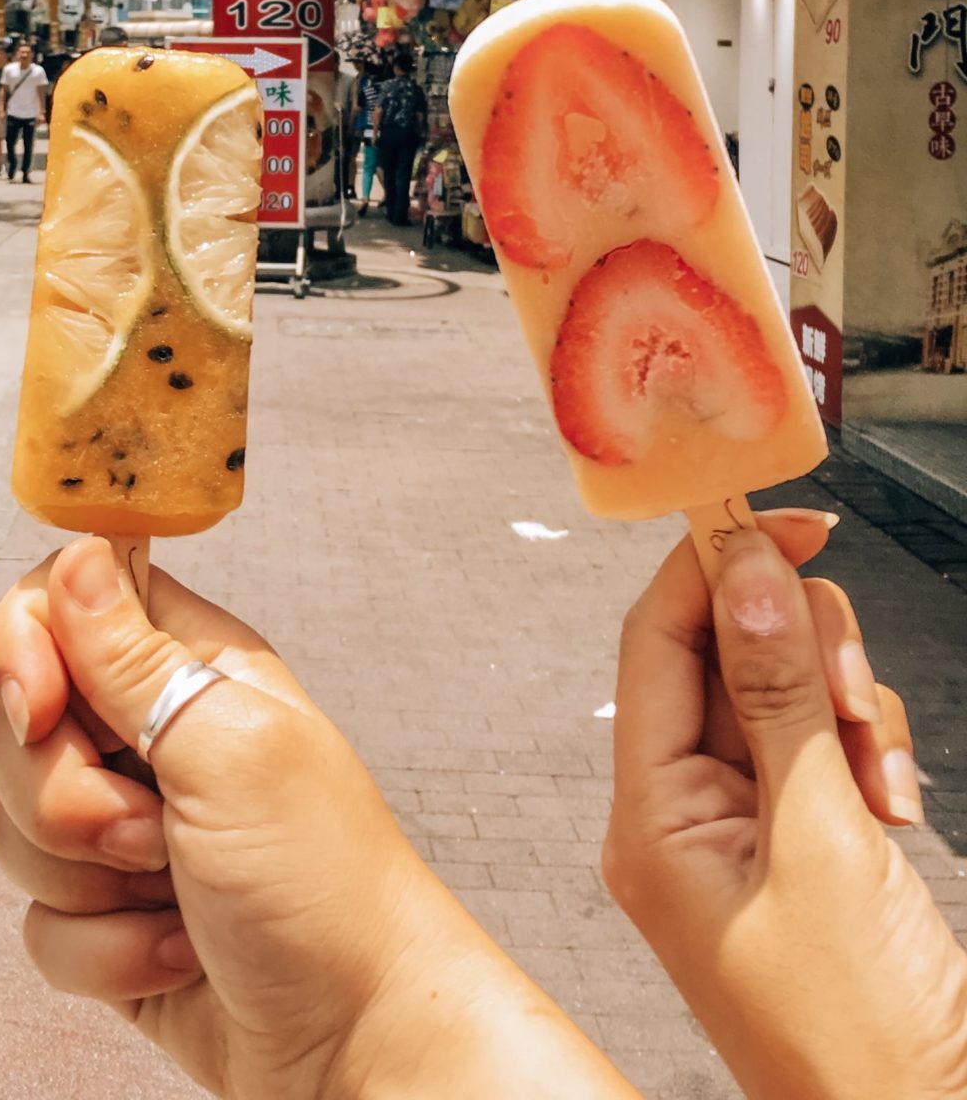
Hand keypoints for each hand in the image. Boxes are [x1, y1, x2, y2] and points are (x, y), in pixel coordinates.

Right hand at [0, 539, 639, 1099]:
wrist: (356, 1043)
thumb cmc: (324, 884)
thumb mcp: (229, 747)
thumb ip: (133, 658)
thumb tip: (76, 553)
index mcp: (188, 666)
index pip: (60, 601)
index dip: (26, 646)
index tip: (40, 705)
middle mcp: (149, 736)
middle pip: (15, 721)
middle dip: (62, 791)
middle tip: (152, 827)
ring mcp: (123, 829)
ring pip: (10, 824)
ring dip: (86, 877)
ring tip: (174, 890)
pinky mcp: (107, 918)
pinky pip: (37, 922)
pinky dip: (103, 952)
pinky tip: (175, 953)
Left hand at [605, 515, 966, 1099]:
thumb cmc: (856, 1029)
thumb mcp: (820, 841)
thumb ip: (782, 697)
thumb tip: (746, 572)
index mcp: (651, 818)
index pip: (657, 642)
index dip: (713, 567)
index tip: (786, 518)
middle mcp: (684, 814)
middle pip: (730, 655)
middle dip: (805, 653)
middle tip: (853, 705)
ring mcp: (747, 828)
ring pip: (790, 690)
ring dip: (849, 709)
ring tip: (880, 784)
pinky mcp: (806, 841)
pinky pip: (829, 744)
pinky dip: (871, 754)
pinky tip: (897, 814)